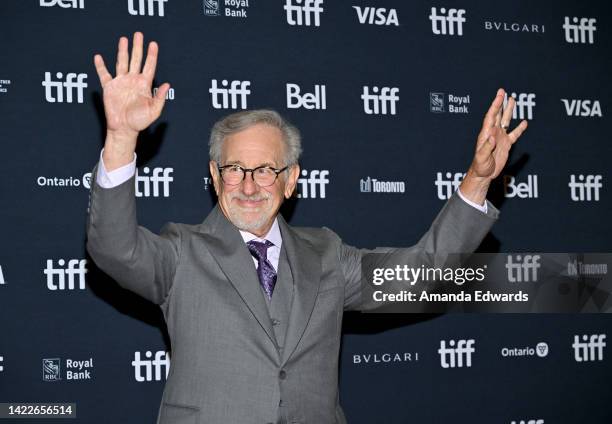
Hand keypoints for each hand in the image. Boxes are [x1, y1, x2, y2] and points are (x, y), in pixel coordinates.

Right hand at [94, 32, 169, 167]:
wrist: (124, 129)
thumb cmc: (140, 122)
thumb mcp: (153, 111)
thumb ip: (160, 98)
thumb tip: (168, 85)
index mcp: (144, 85)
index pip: (149, 66)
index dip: (152, 55)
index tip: (153, 44)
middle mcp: (133, 81)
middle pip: (136, 60)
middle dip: (137, 47)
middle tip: (138, 34)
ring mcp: (121, 83)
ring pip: (122, 63)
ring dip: (123, 51)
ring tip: (124, 39)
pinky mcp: (109, 88)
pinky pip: (104, 75)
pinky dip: (100, 66)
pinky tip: (99, 57)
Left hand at [460, 88, 528, 204]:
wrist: (484, 174)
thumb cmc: (480, 166)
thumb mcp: (482, 157)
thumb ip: (487, 147)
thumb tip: (492, 137)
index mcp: (486, 134)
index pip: (491, 116)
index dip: (495, 105)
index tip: (499, 95)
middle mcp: (493, 133)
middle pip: (497, 115)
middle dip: (500, 103)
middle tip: (503, 91)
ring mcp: (500, 138)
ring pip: (505, 121)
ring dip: (509, 111)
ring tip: (512, 100)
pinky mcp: (506, 144)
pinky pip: (514, 134)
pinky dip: (519, 129)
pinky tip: (524, 122)